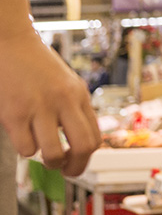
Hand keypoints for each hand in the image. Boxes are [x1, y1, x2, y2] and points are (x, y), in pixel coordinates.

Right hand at [0, 30, 100, 175]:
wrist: (13, 43)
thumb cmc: (39, 66)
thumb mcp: (67, 85)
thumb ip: (74, 109)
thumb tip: (79, 144)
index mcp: (80, 96)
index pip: (95, 137)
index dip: (87, 158)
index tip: (76, 164)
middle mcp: (65, 102)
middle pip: (83, 148)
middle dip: (75, 168)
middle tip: (65, 171)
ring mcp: (41, 108)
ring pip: (53, 154)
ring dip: (49, 162)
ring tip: (43, 155)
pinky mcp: (15, 113)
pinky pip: (26, 148)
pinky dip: (25, 149)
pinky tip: (23, 136)